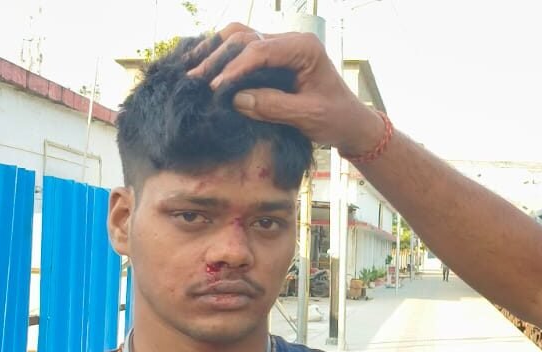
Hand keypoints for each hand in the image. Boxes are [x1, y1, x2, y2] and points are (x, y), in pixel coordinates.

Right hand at [188, 24, 385, 153]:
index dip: (235, 68)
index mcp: (304, 48)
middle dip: (218, 58)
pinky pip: (243, 51)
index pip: (261, 50)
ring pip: (240, 38)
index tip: (216, 88)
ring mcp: (281, 48)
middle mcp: (290, 41)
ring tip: (192, 68)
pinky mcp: (273, 59)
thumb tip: (236, 99)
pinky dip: (222, 58)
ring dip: (215, 52)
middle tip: (195, 78)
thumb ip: (274, 106)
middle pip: (245, 38)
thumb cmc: (335, 118)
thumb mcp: (308, 116)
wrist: (349, 123)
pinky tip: (204, 67)